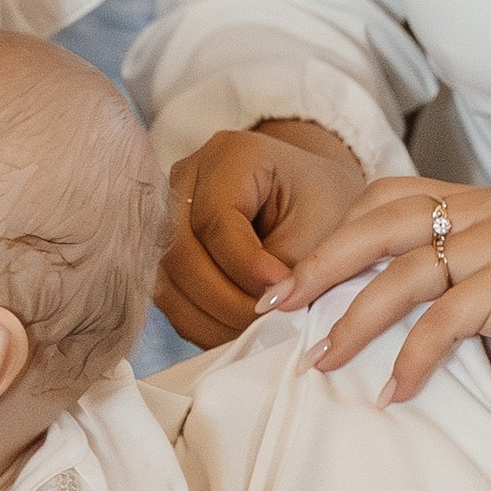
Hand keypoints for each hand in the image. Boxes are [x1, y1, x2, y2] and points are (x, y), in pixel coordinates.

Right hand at [155, 121, 367, 350]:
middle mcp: (185, 180)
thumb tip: (264, 314)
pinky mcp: (167, 251)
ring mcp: (169, 216)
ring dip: (210, 317)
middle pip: (181, 252)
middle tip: (269, 324)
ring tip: (256, 334)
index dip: (246, 266)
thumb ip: (292, 268)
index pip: (217, 220)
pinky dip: (202, 322)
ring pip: (168, 280)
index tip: (284, 293)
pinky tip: (236, 332)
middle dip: (225, 299)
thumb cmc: (323, 204)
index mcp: (228, 156)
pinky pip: (171, 296)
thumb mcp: (323, 226)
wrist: (314, 197)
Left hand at [270, 177, 490, 439]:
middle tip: (280, 312)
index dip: (331, 240)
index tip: (287, 289)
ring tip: (323, 364)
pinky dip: (410, 359)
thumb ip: (407, 278)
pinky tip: (391, 394)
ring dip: (355, 324)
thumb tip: (311, 295)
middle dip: (323, 269)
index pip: (383, 200)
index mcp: (473, 203)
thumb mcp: (453, 302)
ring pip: (406, 274)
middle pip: (384, 225)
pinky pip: (443, 319)